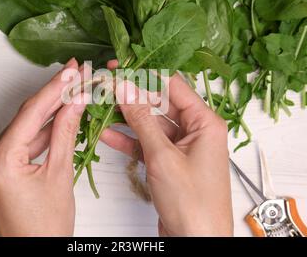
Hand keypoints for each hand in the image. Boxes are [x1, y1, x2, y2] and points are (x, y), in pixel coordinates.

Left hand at [0, 58, 84, 236]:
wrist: (33, 251)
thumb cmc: (45, 227)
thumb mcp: (60, 174)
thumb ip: (65, 132)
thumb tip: (76, 102)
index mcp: (0, 162)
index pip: (31, 114)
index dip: (55, 88)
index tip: (73, 70)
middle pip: (26, 117)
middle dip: (54, 95)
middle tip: (75, 74)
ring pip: (25, 128)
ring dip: (50, 112)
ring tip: (73, 90)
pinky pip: (22, 142)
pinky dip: (42, 131)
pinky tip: (61, 115)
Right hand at [101, 71, 233, 236]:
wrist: (197, 241)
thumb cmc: (194, 204)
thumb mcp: (163, 156)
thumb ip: (142, 120)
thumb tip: (126, 89)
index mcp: (205, 122)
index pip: (171, 86)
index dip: (143, 74)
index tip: (119, 67)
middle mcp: (196, 131)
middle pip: (159, 103)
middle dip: (131, 95)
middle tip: (105, 86)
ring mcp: (181, 147)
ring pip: (150, 123)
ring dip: (126, 117)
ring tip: (100, 106)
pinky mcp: (169, 162)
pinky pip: (147, 143)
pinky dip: (128, 140)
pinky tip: (107, 133)